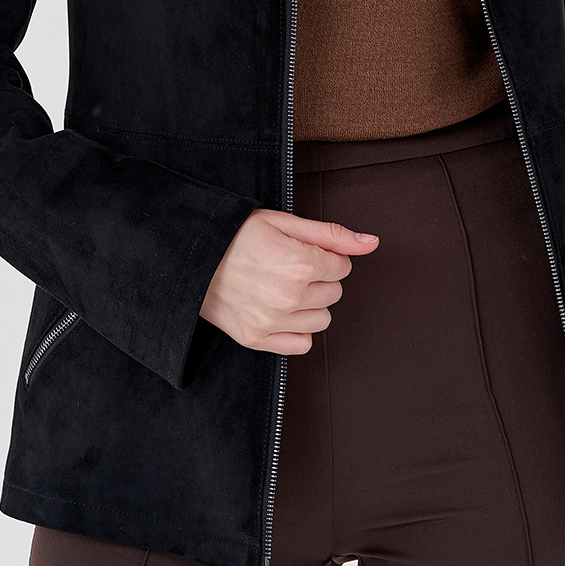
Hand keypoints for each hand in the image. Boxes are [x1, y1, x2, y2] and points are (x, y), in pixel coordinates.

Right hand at [199, 208, 379, 355]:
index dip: (324, 255)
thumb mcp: (284, 222)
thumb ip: (332, 234)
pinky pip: (301, 343)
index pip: (342, 266)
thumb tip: (371, 243)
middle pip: (334, 292)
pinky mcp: (258, 339)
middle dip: (320, 278)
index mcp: (299, 262)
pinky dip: (296, 328)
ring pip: (322, 319)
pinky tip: (281, 310)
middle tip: (290, 266)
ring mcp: (273, 321)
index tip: (303, 250)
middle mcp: (289, 296)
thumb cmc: (236, 235)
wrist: (193, 256)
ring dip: (311, 303)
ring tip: (284, 286)